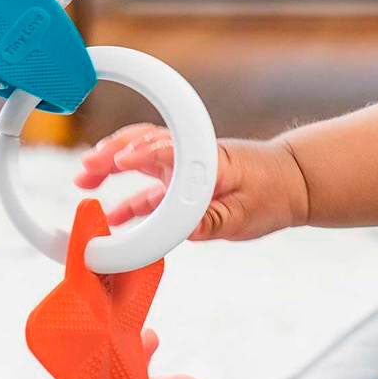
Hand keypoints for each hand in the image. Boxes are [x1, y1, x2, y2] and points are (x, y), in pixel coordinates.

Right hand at [76, 124, 307, 240]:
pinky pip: (151, 188)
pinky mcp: (185, 182)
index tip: (120, 160)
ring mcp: (185, 167)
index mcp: (207, 160)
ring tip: (84, 180)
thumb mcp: (246, 215)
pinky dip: (130, 198)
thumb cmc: (273, 194)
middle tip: (86, 167)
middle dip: (111, 153)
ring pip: (141, 163)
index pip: (170, 150)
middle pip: (144, 145)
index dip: (143, 154)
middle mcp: (191, 158)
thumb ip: (212, 221)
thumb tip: (183, 232)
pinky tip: (112, 217)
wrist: (293, 182)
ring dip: (111, 168)